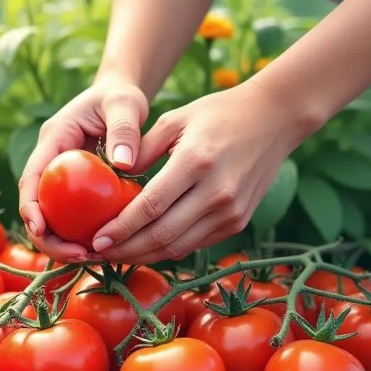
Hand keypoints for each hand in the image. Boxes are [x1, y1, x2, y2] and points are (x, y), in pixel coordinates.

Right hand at [18, 78, 149, 262]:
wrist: (120, 98)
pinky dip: (83, 235)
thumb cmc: (120, 97)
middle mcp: (50, 162)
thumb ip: (124, 129)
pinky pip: (72, 218)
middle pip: (36, 207)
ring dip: (65, 243)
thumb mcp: (124, 104)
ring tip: (93, 258)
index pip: (31, 178)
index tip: (41, 230)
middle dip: (48, 238)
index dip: (31, 208)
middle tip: (78, 255)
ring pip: (52, 218)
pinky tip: (104, 249)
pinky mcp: (74, 190)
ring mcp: (60, 178)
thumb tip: (122, 164)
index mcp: (53, 140)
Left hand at [90, 80, 316, 264]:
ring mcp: (231, 211)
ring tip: (114, 256)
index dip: (121, 229)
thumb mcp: (174, 120)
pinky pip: (195, 244)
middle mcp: (216, 192)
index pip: (151, 207)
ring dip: (143, 256)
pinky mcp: (238, 221)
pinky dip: (166, 250)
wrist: (275, 119)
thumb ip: (142, 150)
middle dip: (125, 250)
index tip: (95, 240)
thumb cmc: (217, 114)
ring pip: (178, 247)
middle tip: (96, 254)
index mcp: (195, 162)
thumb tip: (111, 178)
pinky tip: (143, 248)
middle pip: (162, 235)